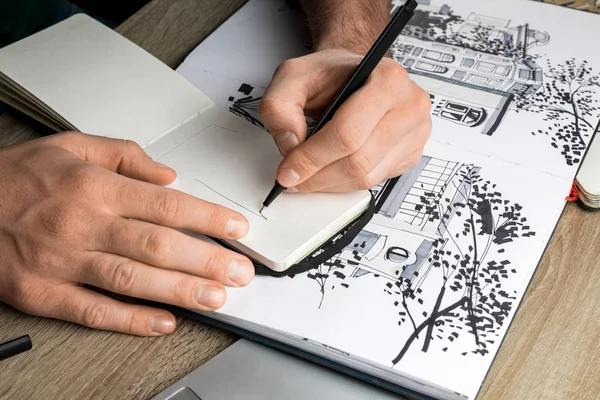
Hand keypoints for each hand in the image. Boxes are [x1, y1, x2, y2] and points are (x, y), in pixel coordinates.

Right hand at [0, 132, 253, 335]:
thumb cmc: (17, 177)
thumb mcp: (71, 146)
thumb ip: (124, 154)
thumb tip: (168, 174)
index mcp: (94, 187)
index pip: (166, 204)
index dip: (208, 218)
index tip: (236, 228)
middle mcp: (82, 224)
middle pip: (158, 245)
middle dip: (207, 260)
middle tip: (240, 272)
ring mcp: (62, 262)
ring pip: (133, 279)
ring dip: (180, 290)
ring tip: (216, 297)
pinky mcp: (42, 293)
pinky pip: (93, 311)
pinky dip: (131, 320)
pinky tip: (163, 323)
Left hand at [259, 48, 431, 191]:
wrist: (354, 75)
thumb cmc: (331, 74)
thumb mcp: (293, 76)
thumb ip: (280, 106)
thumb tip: (290, 146)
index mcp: (387, 81)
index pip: (348, 134)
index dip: (312, 158)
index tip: (288, 170)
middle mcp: (409, 106)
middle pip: (358, 161)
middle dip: (318, 176)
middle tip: (293, 177)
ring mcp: (415, 133)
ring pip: (366, 177)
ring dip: (330, 183)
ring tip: (309, 174)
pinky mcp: (411, 154)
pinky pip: (374, 181)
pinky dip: (345, 182)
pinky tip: (331, 170)